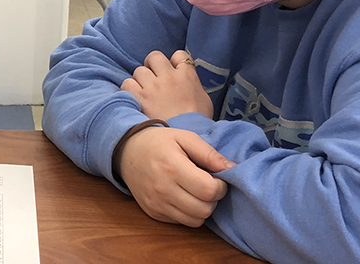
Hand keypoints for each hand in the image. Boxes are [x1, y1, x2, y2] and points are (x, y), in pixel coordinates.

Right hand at [117, 126, 233, 226]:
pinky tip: (183, 197)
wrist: (126, 151)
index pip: (209, 190)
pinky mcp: (153, 213)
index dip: (221, 186)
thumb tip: (232, 168)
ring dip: (202, 208)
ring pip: (195, 221)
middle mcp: (163, 189)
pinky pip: (182, 222)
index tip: (217, 178)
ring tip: (196, 192)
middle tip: (208, 185)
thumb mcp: (185, 138)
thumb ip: (209, 153)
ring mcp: (156, 204)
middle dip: (213, 199)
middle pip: (205, 209)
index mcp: (172, 167)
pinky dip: (188, 213)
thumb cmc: (159, 142)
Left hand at [121, 51, 212, 120]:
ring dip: (140, 80)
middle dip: (152, 66)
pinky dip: (129, 89)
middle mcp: (169, 76)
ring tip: (144, 92)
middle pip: (154, 57)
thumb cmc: (197, 123)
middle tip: (153, 79)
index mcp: (187, 75)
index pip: (179, 55)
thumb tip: (187, 82)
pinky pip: (127, 83)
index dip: (174, 62)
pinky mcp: (139, 96)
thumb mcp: (204, 101)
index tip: (172, 71)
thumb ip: (194, 85)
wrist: (184, 138)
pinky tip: (135, 98)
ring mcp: (153, 86)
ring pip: (139, 70)